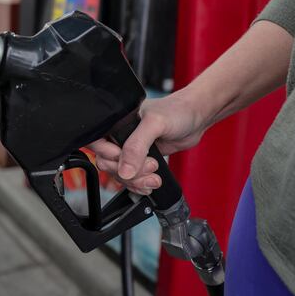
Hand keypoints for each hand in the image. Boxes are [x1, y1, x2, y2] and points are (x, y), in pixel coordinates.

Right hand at [88, 90, 207, 194]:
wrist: (197, 118)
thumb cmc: (177, 111)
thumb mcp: (154, 124)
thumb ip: (137, 147)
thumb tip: (125, 170)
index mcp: (116, 121)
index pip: (97, 143)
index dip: (109, 155)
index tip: (125, 159)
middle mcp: (120, 135)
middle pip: (107, 163)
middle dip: (127, 172)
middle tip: (149, 166)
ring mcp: (130, 148)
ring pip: (119, 173)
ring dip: (136, 180)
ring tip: (154, 177)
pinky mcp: (141, 159)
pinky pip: (131, 177)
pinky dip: (140, 184)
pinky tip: (151, 182)